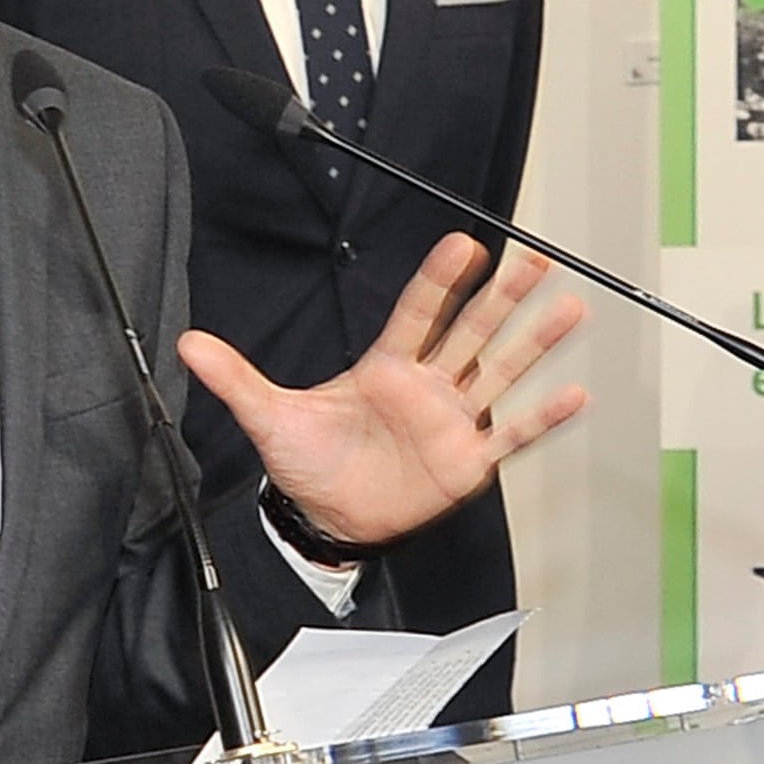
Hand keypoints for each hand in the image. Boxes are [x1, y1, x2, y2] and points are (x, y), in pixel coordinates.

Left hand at [177, 234, 586, 548]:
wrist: (328, 518)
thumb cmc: (309, 463)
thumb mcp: (269, 415)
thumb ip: (236, 377)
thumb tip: (188, 344)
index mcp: (385, 366)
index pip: (417, 313)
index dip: (439, 280)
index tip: (462, 244)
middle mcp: (426, 386)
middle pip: (471, 329)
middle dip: (503, 295)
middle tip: (534, 259)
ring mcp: (451, 420)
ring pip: (500, 372)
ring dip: (535, 343)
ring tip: (570, 310)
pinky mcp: (467, 461)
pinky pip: (511, 435)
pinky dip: (542, 418)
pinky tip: (575, 395)